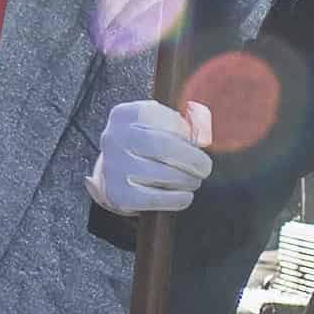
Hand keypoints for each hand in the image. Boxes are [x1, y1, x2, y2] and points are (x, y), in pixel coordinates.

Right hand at [90, 96, 214, 216]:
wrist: (110, 172)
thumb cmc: (146, 146)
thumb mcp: (164, 125)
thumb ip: (190, 124)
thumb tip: (203, 140)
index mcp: (128, 114)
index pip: (169, 120)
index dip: (188, 135)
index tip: (196, 145)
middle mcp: (116, 138)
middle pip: (166, 148)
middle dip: (193, 160)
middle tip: (204, 169)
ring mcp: (114, 167)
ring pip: (163, 175)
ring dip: (187, 180)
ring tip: (192, 181)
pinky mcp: (118, 195)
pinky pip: (156, 199)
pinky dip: (177, 199)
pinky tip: (184, 195)